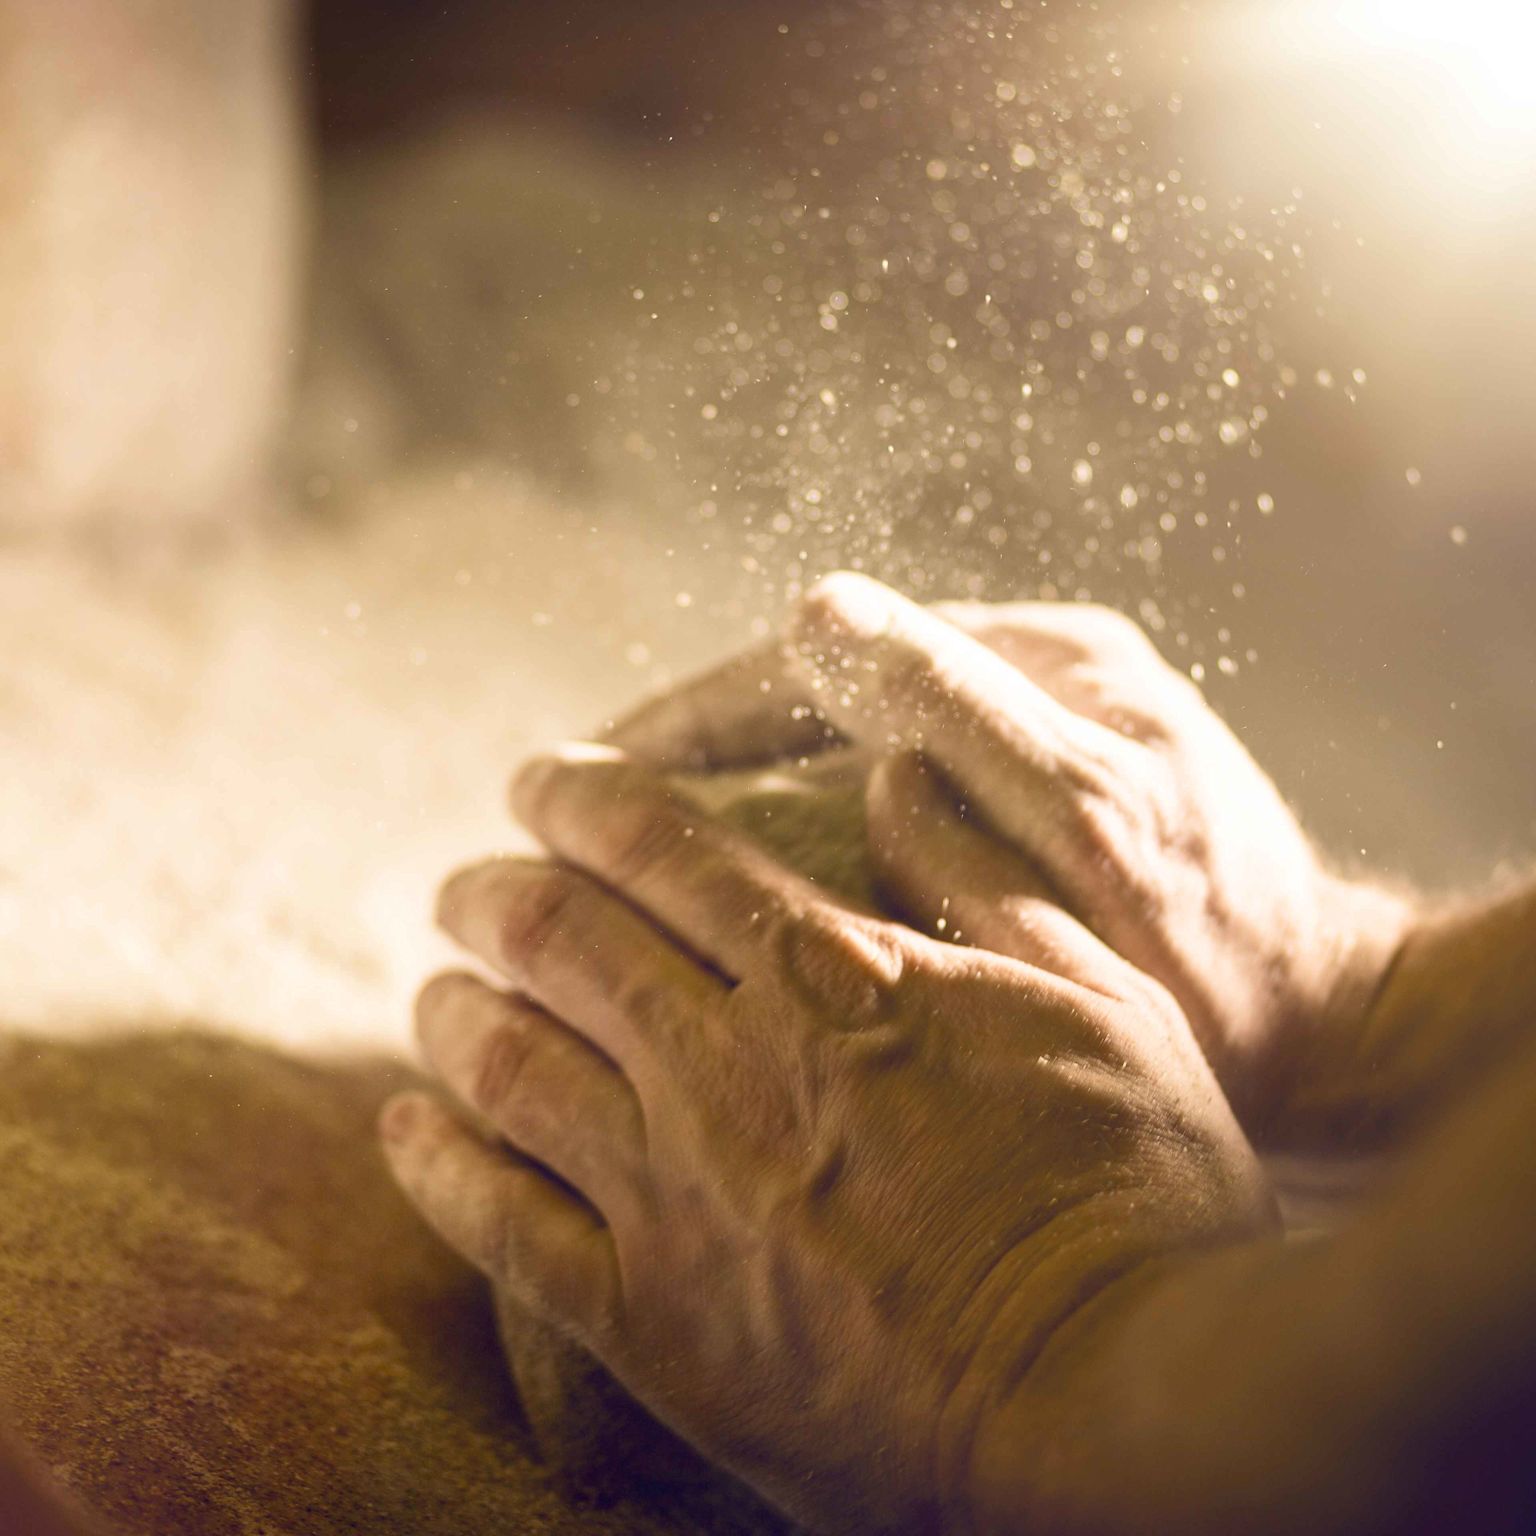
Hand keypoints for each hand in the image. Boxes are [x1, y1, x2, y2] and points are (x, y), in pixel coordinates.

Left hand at [381, 746, 1273, 1532]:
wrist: (1125, 1405)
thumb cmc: (1137, 1190)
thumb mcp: (1101, 997)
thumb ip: (988, 873)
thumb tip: (903, 768)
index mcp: (835, 976)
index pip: (662, 847)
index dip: (581, 798)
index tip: (541, 780)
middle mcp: (732, 1066)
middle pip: (559, 937)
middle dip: (495, 891)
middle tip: (466, 882)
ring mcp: (679, 1196)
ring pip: (507, 1064)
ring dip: (453, 1008)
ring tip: (436, 988)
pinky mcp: (652, 1324)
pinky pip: (500, 1227)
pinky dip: (436, 1165)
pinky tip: (404, 1125)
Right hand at [607, 574, 1412, 1140]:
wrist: (1324, 1025)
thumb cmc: (1218, 946)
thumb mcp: (1094, 821)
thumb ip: (963, 714)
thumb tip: (811, 611)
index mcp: (1037, 659)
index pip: (821, 655)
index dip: (693, 714)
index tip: (587, 770)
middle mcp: (1020, 676)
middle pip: (812, 691)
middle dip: (690, 748)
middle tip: (576, 812)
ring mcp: (1014, 735)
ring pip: (829, 745)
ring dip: (724, 789)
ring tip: (622, 847)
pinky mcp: (1013, 799)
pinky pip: (863, 796)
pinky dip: (783, 827)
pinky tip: (725, 880)